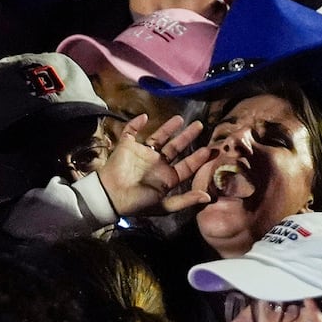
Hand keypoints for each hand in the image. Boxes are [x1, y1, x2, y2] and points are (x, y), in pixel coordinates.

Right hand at [97, 114, 211, 216]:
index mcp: (166, 177)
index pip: (186, 165)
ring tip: (180, 119)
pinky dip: (136, 124)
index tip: (210, 149)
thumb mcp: (165, 205)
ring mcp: (142, 154)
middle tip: (200, 126)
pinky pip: (131, 132)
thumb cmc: (137, 203)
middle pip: (175, 147)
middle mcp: (157, 163)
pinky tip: (144, 117)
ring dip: (168, 128)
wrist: (112, 197)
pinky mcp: (127, 146)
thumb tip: (208, 197)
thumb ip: (186, 200)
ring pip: (158, 137)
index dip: (198, 158)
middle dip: (187, 137)